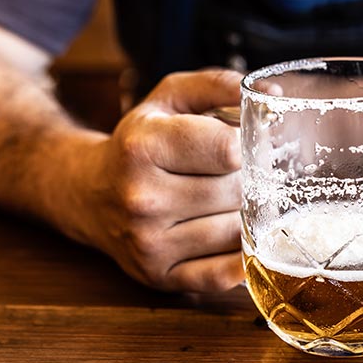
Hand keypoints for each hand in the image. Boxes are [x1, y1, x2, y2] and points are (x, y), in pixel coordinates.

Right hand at [62, 69, 246, 292]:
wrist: (90, 194)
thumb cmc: (140, 143)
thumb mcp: (169, 98)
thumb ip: (219, 85)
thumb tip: (271, 93)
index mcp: (143, 146)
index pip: (228, 149)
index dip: (249, 145)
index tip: (247, 145)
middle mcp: (142, 197)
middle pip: (235, 192)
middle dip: (250, 181)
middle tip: (246, 174)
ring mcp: (149, 242)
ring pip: (235, 233)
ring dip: (246, 218)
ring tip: (231, 202)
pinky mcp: (160, 276)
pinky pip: (221, 276)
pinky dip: (240, 260)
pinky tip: (240, 241)